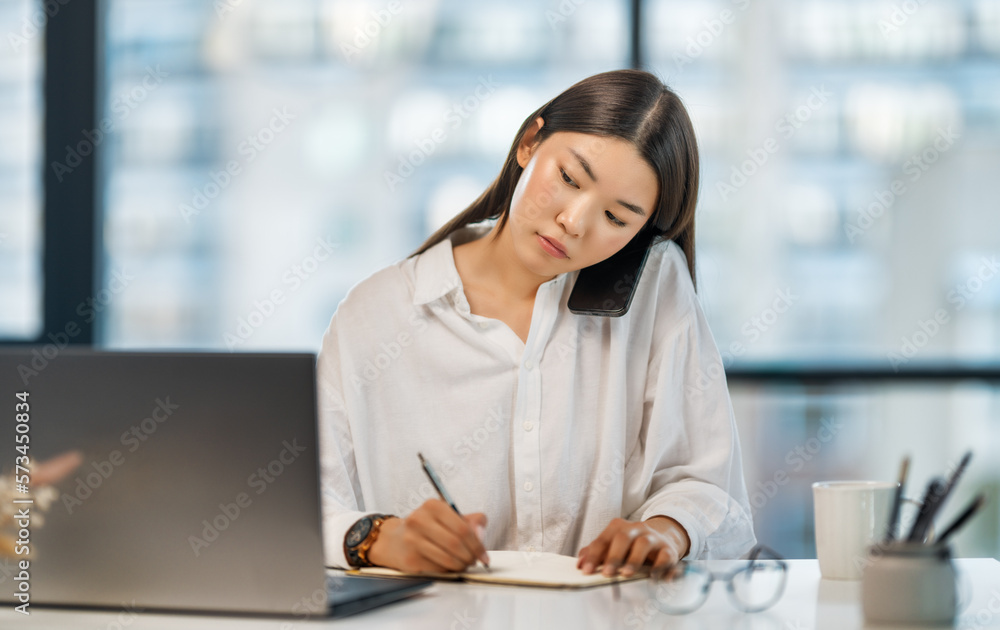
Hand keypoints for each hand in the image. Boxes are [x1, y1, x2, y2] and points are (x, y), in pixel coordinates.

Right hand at [367, 499, 487, 572]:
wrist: (395, 540)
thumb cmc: (428, 528)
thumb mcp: (449, 517)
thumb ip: (471, 521)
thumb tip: (481, 535)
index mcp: (433, 506)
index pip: (463, 528)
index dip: (477, 544)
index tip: (484, 555)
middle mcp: (420, 520)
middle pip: (456, 544)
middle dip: (470, 556)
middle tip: (474, 561)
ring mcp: (412, 540)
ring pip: (447, 558)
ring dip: (460, 565)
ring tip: (463, 564)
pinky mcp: (409, 559)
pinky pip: (437, 569)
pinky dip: (447, 570)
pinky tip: (448, 566)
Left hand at [577, 516, 689, 576]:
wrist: (662, 539)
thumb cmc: (631, 546)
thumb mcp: (614, 546)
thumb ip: (596, 553)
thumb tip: (580, 563)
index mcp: (619, 527)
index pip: (603, 540)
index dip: (593, 555)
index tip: (586, 570)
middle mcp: (636, 529)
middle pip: (623, 537)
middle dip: (614, 556)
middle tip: (607, 574)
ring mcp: (653, 538)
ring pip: (643, 544)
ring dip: (634, 560)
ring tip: (626, 574)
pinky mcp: (668, 550)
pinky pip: (666, 556)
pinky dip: (660, 567)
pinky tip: (654, 578)